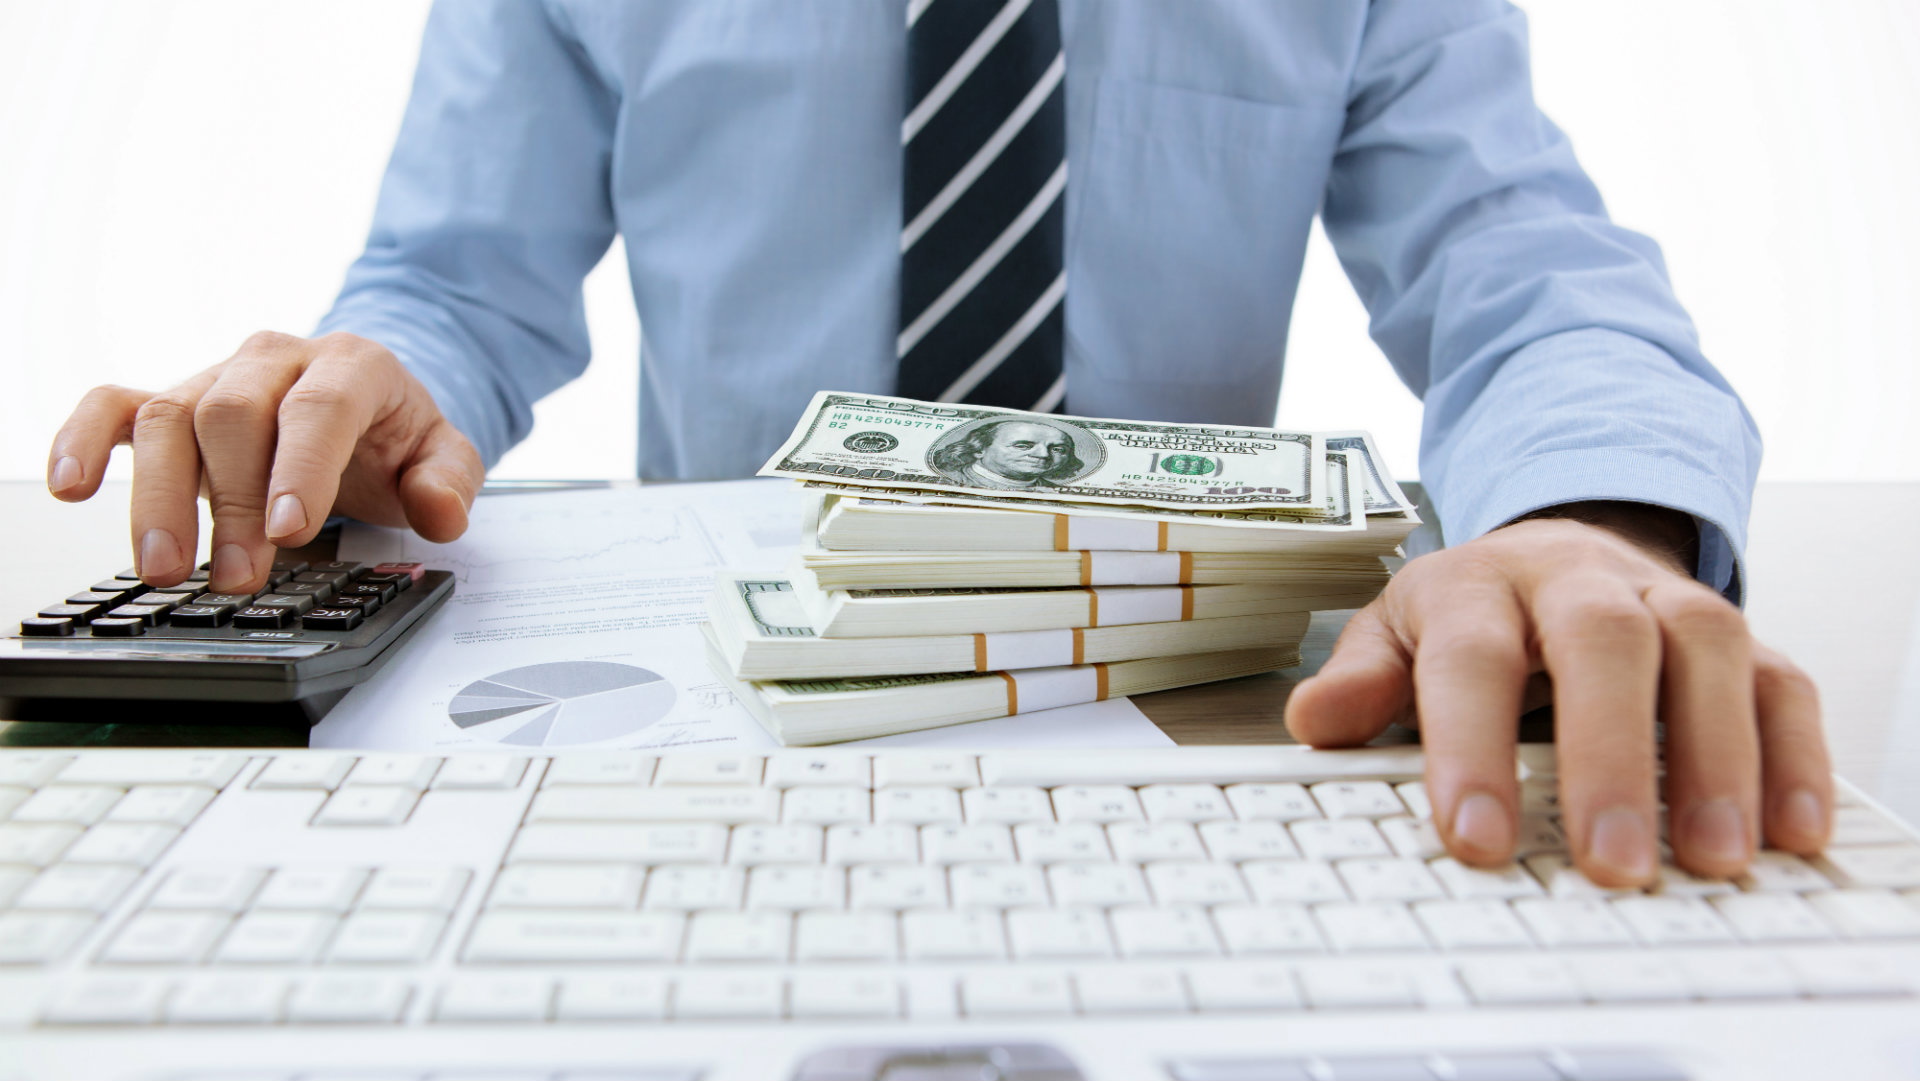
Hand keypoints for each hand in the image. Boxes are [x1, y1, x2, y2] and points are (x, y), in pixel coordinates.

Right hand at [46, 331, 483, 593]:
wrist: (361, 400)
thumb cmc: (392, 433)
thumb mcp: (442, 455)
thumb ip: (450, 481)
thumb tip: (441, 510)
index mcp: (349, 366)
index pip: (318, 408)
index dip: (299, 468)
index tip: (290, 530)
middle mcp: (274, 361)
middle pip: (235, 416)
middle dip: (234, 501)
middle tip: (238, 576)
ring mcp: (217, 377)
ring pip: (171, 417)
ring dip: (160, 495)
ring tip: (164, 568)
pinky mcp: (174, 400)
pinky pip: (113, 405)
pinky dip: (84, 439)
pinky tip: (73, 486)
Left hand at [1285, 503, 1829, 885]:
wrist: (1558, 545)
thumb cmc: (1474, 611)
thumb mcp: (1397, 631)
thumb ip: (1361, 679)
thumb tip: (1313, 721)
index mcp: (1480, 585)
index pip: (1472, 658)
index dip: (1470, 745)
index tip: (1472, 836)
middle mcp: (1579, 579)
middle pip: (1604, 642)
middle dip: (1608, 754)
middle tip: (1611, 862)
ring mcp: (1666, 599)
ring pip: (1706, 648)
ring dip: (1715, 755)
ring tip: (1712, 855)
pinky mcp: (1740, 635)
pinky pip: (1779, 678)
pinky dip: (1793, 751)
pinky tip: (1789, 828)